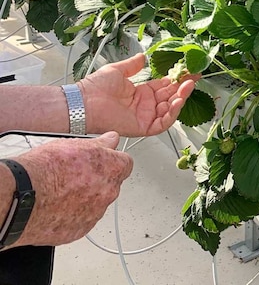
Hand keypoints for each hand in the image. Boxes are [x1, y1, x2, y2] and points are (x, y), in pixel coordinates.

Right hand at [14, 133, 132, 247]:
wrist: (22, 198)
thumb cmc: (44, 169)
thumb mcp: (74, 143)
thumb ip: (100, 143)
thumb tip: (112, 139)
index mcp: (112, 168)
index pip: (125, 163)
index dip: (112, 161)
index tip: (103, 161)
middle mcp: (109, 192)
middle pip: (112, 184)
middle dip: (99, 180)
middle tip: (75, 176)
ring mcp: (95, 213)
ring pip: (97, 203)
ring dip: (86, 198)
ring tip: (61, 192)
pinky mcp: (80, 230)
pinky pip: (82, 220)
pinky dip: (73, 214)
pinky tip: (56, 207)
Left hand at [78, 53, 198, 136]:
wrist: (84, 102)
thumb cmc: (95, 87)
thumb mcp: (117, 70)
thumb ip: (132, 65)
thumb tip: (143, 56)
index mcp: (140, 93)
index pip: (164, 86)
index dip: (177, 79)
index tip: (188, 71)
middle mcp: (145, 105)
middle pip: (170, 96)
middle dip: (183, 87)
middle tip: (193, 77)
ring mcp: (145, 116)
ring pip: (169, 109)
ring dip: (180, 98)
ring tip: (188, 86)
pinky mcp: (143, 127)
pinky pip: (162, 122)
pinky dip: (172, 114)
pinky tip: (177, 102)